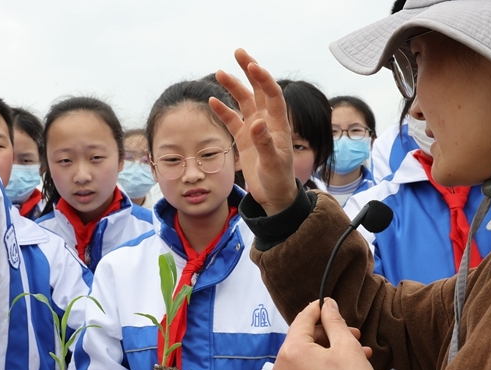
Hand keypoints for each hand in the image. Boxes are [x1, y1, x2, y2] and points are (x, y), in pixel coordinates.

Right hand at [210, 49, 297, 215]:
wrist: (274, 195)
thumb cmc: (278, 179)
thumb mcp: (273, 163)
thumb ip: (265, 143)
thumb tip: (256, 123)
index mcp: (279, 124)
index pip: (272, 95)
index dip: (263, 79)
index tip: (252, 66)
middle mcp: (267, 121)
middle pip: (257, 90)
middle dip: (249, 71)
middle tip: (238, 53)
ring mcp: (254, 129)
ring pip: (243, 102)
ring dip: (233, 87)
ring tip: (219, 72)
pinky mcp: (244, 139)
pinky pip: (232, 120)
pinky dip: (223, 110)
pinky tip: (212, 100)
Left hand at [272, 298, 380, 369]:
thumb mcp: (346, 346)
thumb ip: (334, 321)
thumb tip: (327, 304)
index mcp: (291, 352)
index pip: (301, 321)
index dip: (317, 310)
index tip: (329, 304)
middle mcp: (280, 368)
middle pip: (303, 339)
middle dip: (329, 334)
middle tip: (352, 334)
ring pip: (304, 357)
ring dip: (328, 351)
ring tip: (356, 352)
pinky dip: (318, 367)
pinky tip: (343, 366)